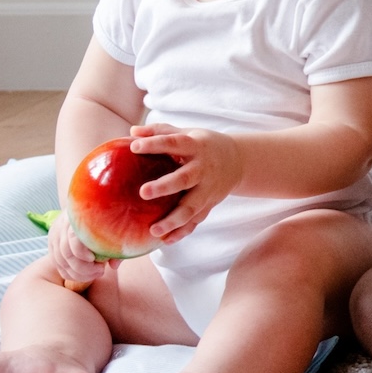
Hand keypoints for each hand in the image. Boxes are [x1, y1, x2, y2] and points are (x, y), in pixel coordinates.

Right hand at [47, 216, 110, 287]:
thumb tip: (114, 265)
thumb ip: (115, 246)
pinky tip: (85, 276)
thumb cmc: (105, 219)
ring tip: (96, 273)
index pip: (73, 238)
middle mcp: (62, 226)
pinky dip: (70, 274)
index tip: (95, 260)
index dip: (82, 253)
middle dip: (83, 268)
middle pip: (66, 253)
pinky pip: (58, 265)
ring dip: (78, 273)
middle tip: (101, 271)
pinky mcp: (52, 244)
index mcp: (78, 218)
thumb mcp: (113, 228)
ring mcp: (55, 236)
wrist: (86, 207)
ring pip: (60, 261)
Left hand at [128, 124, 243, 242]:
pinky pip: (196, 220)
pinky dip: (183, 232)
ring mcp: (208, 189)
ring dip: (174, 220)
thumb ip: (160, 131)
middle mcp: (203, 169)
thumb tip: (132, 132)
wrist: (239, 161)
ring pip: (192, 207)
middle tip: (143, 192)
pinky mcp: (210, 204)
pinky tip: (166, 240)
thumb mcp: (187, 133)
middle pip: (185, 178)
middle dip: (165, 187)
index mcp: (196, 147)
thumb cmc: (203, 145)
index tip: (134, 147)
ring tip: (154, 230)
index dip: (155, 144)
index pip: (175, 143)